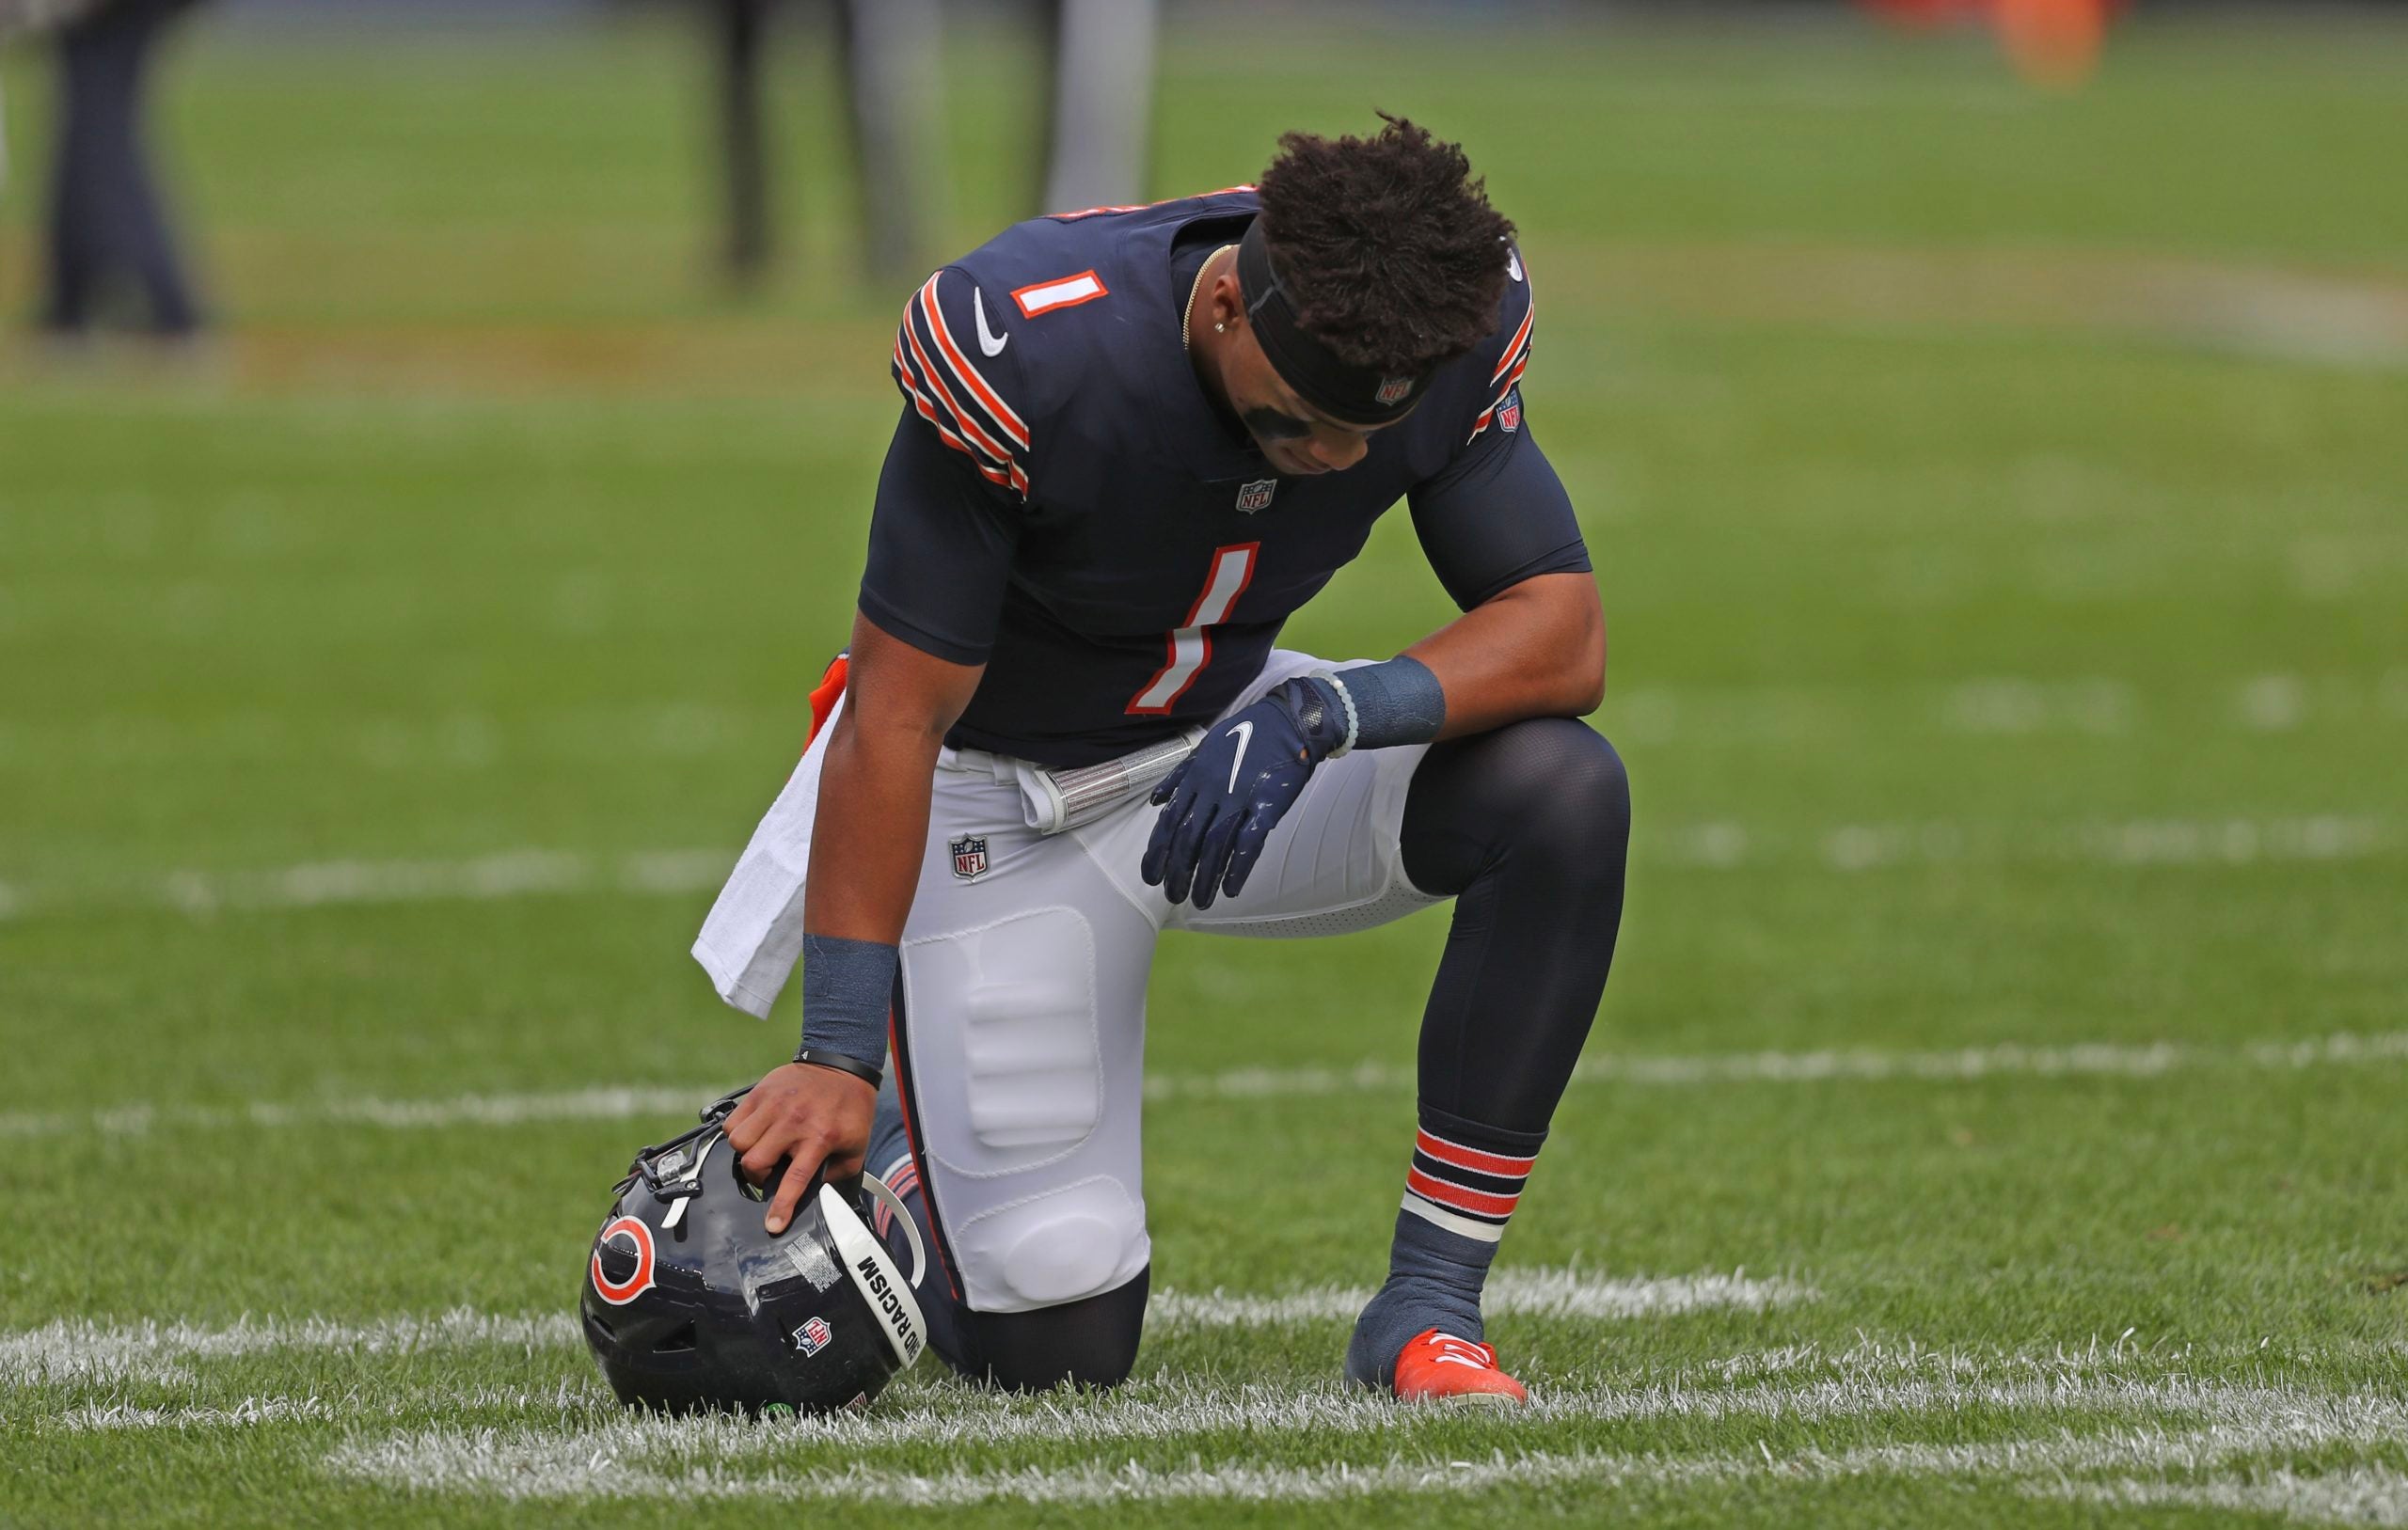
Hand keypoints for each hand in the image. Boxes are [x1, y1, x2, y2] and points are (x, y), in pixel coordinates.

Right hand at [722, 1061, 876, 1233]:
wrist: (842, 1066)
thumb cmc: (850, 1107)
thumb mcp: (856, 1146)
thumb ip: (838, 1172)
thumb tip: (818, 1192)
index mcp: (820, 1138)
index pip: (796, 1179)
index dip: (782, 1206)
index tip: (773, 1225)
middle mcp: (794, 1122)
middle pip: (755, 1161)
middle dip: (757, 1175)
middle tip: (769, 1171)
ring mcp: (774, 1105)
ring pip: (738, 1141)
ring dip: (746, 1153)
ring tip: (762, 1150)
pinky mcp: (760, 1092)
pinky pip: (733, 1120)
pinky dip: (738, 1132)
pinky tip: (754, 1133)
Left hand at [1142, 678, 1348, 909]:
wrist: (1289, 722)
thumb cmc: (1247, 735)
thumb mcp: (1205, 748)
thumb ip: (1179, 777)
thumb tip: (1155, 802)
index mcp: (1196, 778)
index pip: (1168, 822)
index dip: (1157, 852)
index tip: (1150, 876)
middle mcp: (1212, 789)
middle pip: (1187, 839)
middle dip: (1177, 872)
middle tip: (1172, 896)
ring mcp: (1238, 798)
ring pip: (1214, 846)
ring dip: (1204, 878)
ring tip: (1199, 901)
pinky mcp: (1266, 806)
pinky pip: (1248, 843)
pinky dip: (1238, 868)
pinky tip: (1230, 889)